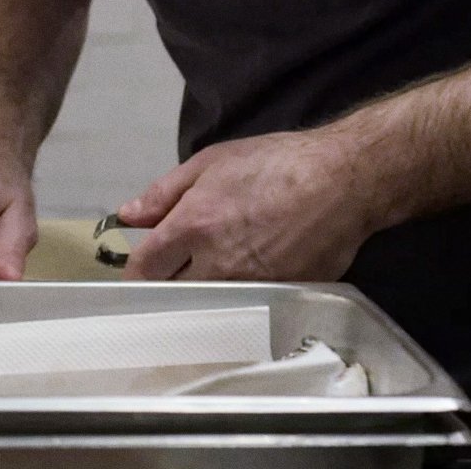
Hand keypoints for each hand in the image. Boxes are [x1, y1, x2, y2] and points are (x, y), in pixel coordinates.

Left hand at [116, 129, 378, 280]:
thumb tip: (127, 217)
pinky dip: (238, 299)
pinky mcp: (279, 298)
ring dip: (201, 295)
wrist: (343, 180)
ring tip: (211, 276)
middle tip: (175, 272)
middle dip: (167, 286)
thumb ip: (163, 193)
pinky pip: (245, 308)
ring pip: (207, 305)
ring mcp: (249, 286)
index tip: (141, 271)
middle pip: (172, 294)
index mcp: (192, 226)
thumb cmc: (276, 163)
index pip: (144, 269)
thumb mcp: (211, 162)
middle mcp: (217, 264)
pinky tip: (245, 283)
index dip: (135, 273)